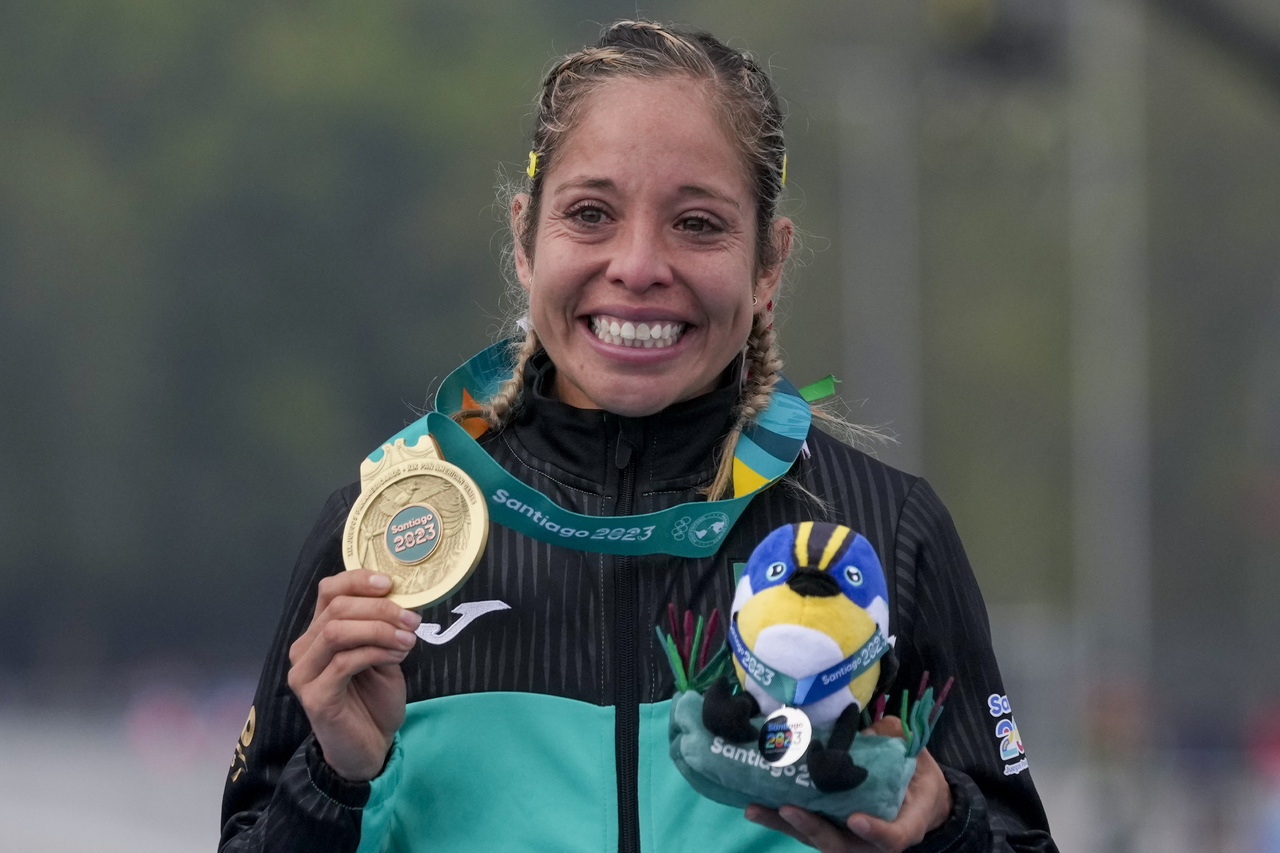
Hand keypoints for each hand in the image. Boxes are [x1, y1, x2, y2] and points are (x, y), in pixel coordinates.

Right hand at [287, 570, 420, 780]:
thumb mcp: (383, 655)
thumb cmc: (374, 701)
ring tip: (409, 640)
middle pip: (336, 608)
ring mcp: (305, 673)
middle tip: (412, 619)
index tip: (391, 583)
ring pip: (337, 631)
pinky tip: (398, 656)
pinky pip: (345, 661)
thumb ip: (381, 628)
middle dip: (380, 608)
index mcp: (318, 634)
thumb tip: (401, 597)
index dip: (358, 580)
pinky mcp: (315, 696)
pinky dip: (376, 651)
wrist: (368, 750)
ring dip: (380, 629)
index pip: (328, 591)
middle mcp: (304, 650)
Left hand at [744, 716, 951, 852]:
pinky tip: (754, 803)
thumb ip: (895, 741)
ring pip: (813, 837)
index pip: (892, 839)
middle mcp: (872, 841)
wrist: (917, 796)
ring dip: (783, 823)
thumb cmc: (918, 777)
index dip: (876, 832)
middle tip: (789, 809)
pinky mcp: (829, 828)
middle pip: (839, 845)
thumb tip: (871, 728)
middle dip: (812, 828)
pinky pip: (803, 826)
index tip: (856, 819)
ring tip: (755, 808)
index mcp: (905, 826)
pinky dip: (779, 816)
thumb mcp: (917, 759)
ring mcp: (848, 838)